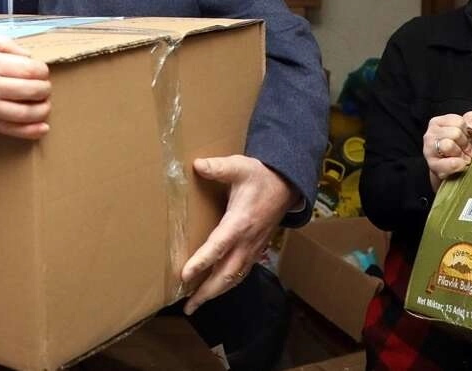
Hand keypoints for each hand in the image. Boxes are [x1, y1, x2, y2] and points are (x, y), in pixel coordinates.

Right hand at [0, 37, 50, 139]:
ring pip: (26, 113)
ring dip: (43, 109)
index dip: (42, 70)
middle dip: (45, 88)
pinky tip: (43, 128)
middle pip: (32, 90)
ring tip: (44, 103)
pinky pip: (12, 130)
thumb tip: (29, 55)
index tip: (41, 70)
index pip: (29, 69)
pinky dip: (31, 132)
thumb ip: (4, 44)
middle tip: (44, 86)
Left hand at [179, 155, 297, 313]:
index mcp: (240, 222)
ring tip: (195, 304)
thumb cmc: (260, 176)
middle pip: (227, 273)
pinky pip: (241, 273)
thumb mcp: (239, 167)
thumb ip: (219, 167)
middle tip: (188, 306)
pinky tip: (215, 290)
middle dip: (207, 291)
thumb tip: (197, 165)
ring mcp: (253, 248)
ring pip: (234, 277)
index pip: (218, 247)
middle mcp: (247, 241)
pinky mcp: (256, 249)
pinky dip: (226, 285)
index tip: (184, 275)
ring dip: (216, 292)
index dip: (201, 262)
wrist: (286, 185)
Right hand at [424, 111, 471, 190]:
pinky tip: (461, 165)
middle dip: (466, 145)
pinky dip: (457, 165)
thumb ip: (471, 122)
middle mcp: (430, 133)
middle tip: (468, 152)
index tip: (470, 141)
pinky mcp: (432, 165)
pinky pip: (448, 163)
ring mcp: (429, 149)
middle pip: (455, 133)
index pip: (459, 121)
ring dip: (461, 154)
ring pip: (449, 145)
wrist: (450, 171)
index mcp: (438, 122)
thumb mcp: (466, 133)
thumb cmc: (459, 149)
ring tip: (464, 159)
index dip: (469, 133)